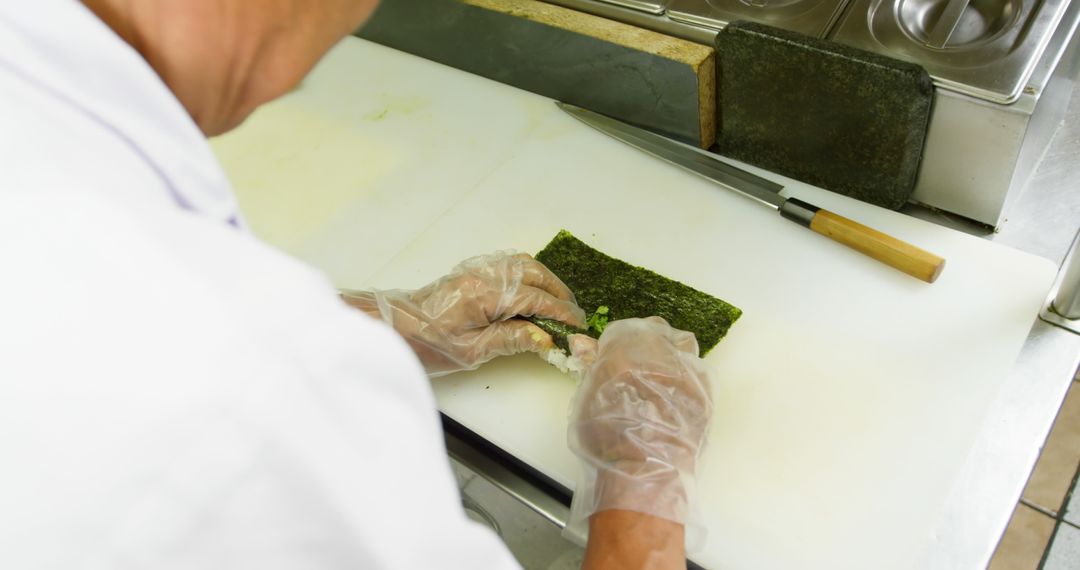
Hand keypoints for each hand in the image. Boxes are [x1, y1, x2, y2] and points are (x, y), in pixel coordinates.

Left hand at [343, 252, 584, 376]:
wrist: (393, 328)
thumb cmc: (428, 345)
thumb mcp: (472, 352)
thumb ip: (511, 340)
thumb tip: (545, 338)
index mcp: (483, 294)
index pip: (533, 298)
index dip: (559, 312)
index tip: (577, 325)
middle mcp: (482, 274)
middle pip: (533, 273)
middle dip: (558, 292)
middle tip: (573, 315)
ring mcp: (476, 269)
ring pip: (522, 263)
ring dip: (545, 280)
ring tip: (558, 302)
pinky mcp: (470, 271)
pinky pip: (508, 263)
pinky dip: (528, 273)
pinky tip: (533, 289)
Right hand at [566, 317, 712, 531]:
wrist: (644, 472)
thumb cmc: (606, 436)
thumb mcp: (586, 398)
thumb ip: (591, 367)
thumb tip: (584, 345)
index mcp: (628, 345)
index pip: (623, 330)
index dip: (615, 345)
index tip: (611, 361)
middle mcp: (663, 350)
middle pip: (658, 331)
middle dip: (646, 344)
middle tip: (636, 369)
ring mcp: (690, 371)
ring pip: (683, 348)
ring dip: (671, 357)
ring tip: (659, 382)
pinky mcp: (707, 394)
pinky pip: (698, 375)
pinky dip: (686, 381)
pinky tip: (674, 401)